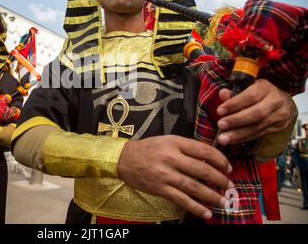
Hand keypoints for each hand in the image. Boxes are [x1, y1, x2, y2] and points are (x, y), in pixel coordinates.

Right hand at [117, 135, 232, 219]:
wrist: (124, 159)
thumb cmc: (148, 149)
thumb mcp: (168, 141)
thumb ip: (187, 148)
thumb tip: (209, 161)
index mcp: (175, 143)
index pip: (204, 151)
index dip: (220, 160)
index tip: (228, 168)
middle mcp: (171, 158)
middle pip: (202, 170)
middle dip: (220, 180)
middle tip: (230, 186)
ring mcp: (166, 174)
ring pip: (194, 187)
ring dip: (212, 196)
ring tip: (224, 202)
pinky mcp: (160, 188)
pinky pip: (182, 199)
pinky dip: (196, 207)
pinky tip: (206, 213)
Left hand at [216, 79, 296, 144]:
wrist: (283, 101)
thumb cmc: (260, 93)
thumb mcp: (248, 88)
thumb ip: (234, 92)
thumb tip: (223, 93)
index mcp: (266, 87)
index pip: (251, 96)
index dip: (234, 104)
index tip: (220, 111)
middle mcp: (276, 101)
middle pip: (257, 113)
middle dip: (236, 120)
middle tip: (221, 125)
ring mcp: (279, 115)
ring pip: (258, 126)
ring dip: (238, 134)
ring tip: (224, 138)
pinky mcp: (279, 127)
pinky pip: (260, 134)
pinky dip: (244, 138)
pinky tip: (232, 140)